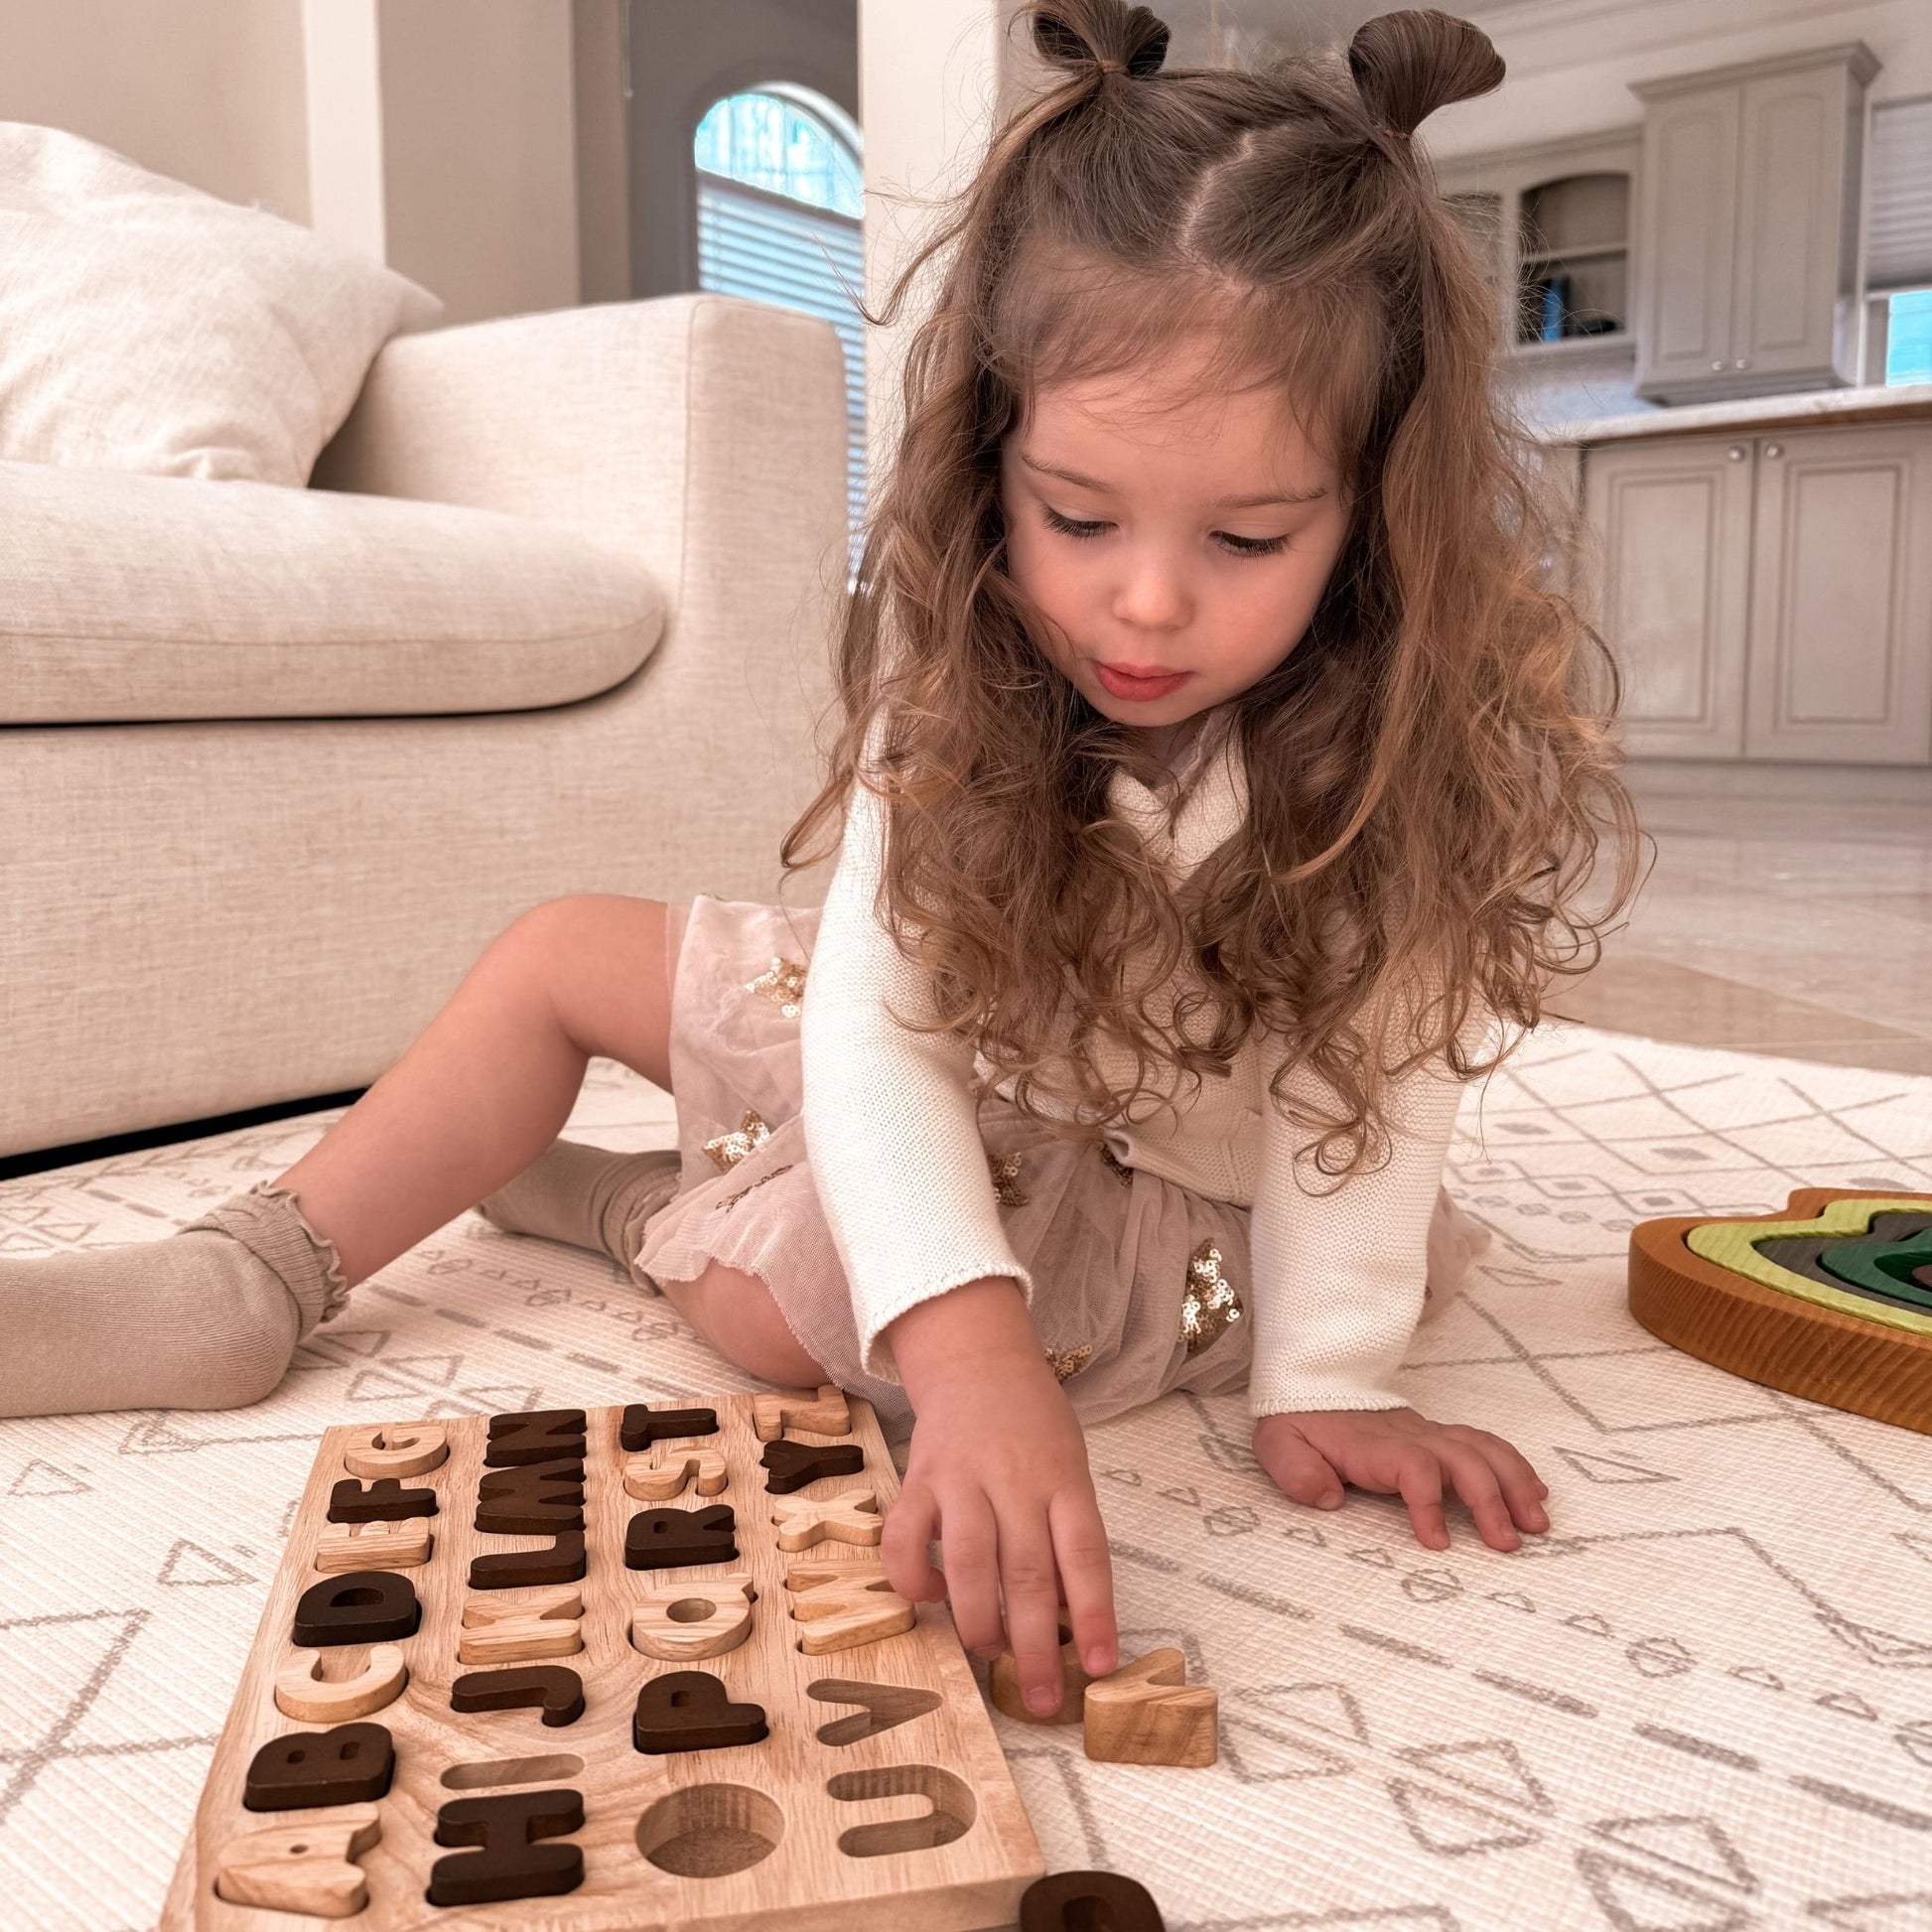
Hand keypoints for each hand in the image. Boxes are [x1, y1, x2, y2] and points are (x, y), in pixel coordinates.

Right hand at [881, 1279, 1118, 1714]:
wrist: (977, 1356)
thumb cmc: (1033, 1423)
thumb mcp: (1069, 1464)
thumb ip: (1066, 1529)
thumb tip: (1064, 1618)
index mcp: (1063, 1479)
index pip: (1085, 1554)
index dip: (1093, 1615)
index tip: (1098, 1668)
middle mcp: (1015, 1481)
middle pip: (1027, 1571)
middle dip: (1034, 1645)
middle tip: (1044, 1701)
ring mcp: (962, 1479)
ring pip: (968, 1562)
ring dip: (977, 1621)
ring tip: (988, 1660)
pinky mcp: (917, 1480)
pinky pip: (905, 1538)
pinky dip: (913, 1578)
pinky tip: (927, 1598)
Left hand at [1254, 1406, 1548, 1551]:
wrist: (1313, 1384)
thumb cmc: (1298, 1422)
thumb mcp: (1279, 1444)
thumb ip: (1296, 1471)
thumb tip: (1327, 1496)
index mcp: (1374, 1445)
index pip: (1413, 1467)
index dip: (1428, 1504)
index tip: (1437, 1543)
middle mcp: (1411, 1436)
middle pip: (1463, 1458)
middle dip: (1491, 1500)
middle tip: (1509, 1544)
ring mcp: (1430, 1434)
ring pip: (1483, 1448)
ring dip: (1515, 1483)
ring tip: (1538, 1523)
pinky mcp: (1439, 1437)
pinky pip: (1486, 1444)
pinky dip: (1515, 1467)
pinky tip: (1536, 1493)